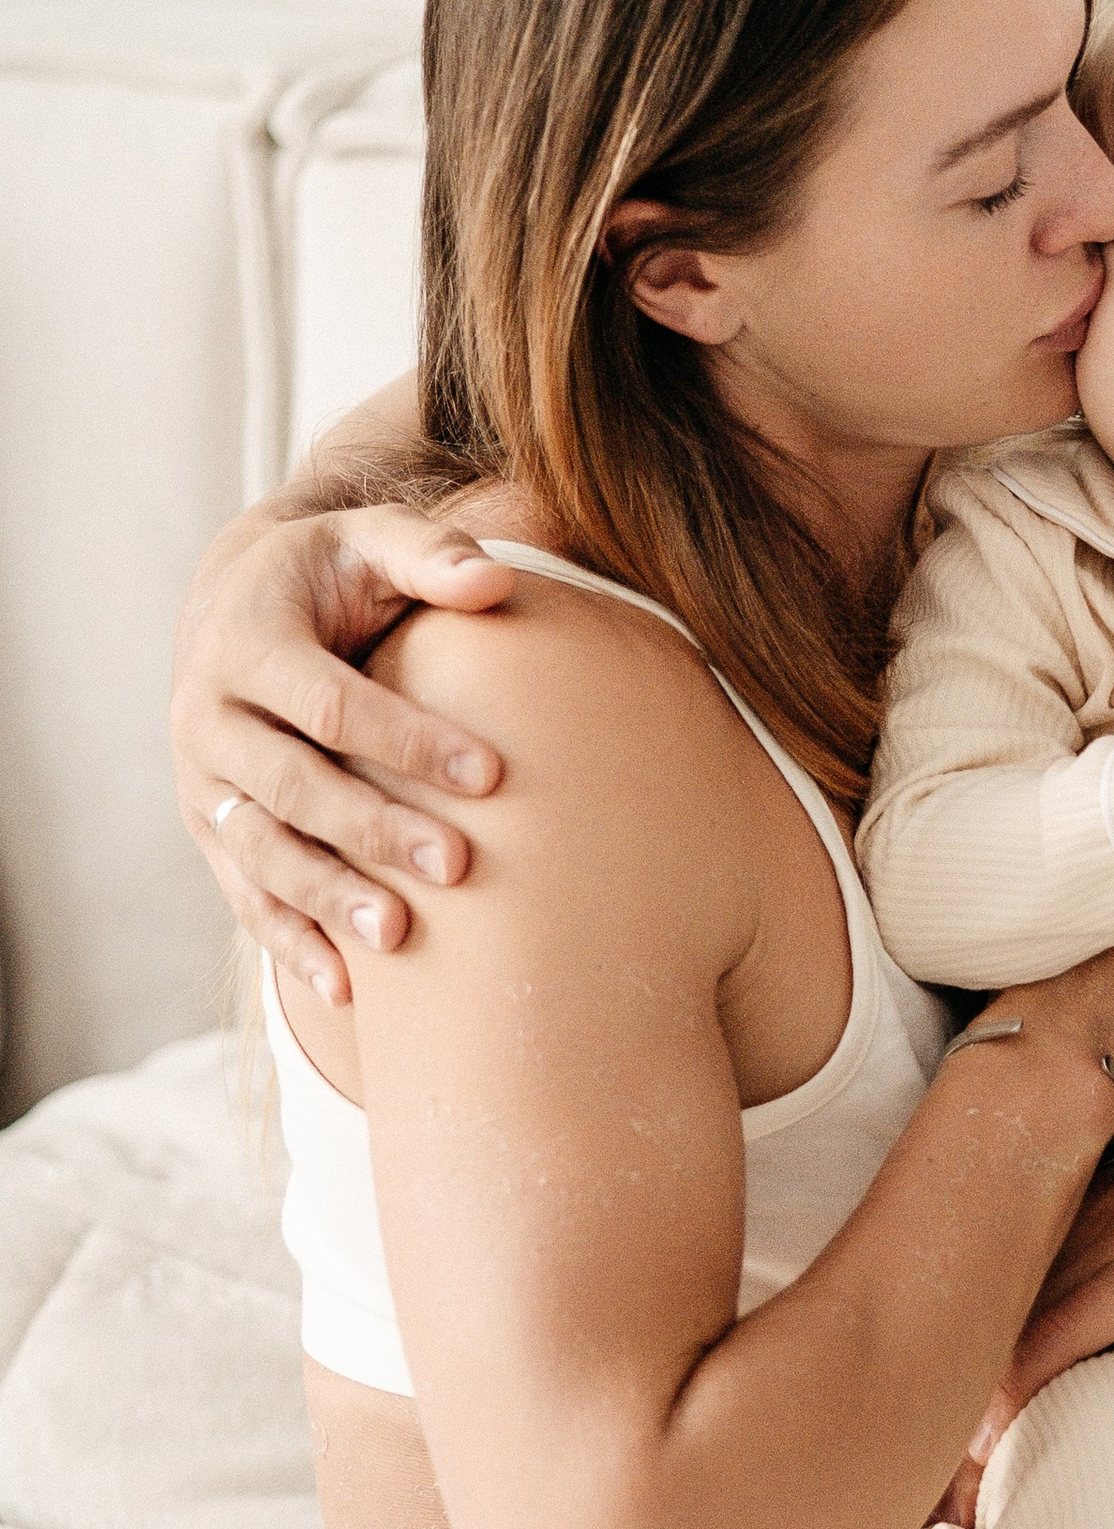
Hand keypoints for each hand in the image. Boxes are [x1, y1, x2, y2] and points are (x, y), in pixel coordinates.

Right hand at [172, 506, 515, 999]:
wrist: (235, 603)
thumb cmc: (328, 573)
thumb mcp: (370, 539)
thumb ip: (431, 554)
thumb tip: (498, 582)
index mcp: (245, 643)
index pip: (329, 706)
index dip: (408, 741)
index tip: (492, 773)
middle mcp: (205, 715)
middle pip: (292, 788)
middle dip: (374, 830)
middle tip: (458, 866)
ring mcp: (199, 779)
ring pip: (260, 851)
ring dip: (328, 899)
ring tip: (401, 938)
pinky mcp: (207, 827)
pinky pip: (242, 894)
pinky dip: (290, 942)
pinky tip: (346, 989)